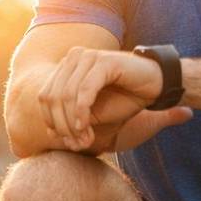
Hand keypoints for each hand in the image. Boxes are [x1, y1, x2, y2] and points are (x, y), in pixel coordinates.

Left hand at [38, 48, 164, 150]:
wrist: (156, 86)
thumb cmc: (124, 99)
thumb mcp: (93, 113)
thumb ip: (71, 119)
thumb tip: (49, 135)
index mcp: (67, 66)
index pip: (44, 96)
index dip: (50, 121)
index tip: (65, 140)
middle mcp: (73, 57)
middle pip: (53, 97)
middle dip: (61, 125)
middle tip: (77, 143)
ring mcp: (87, 57)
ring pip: (66, 96)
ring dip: (72, 123)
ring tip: (84, 139)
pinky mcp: (103, 62)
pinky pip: (84, 91)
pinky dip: (81, 112)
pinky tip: (85, 127)